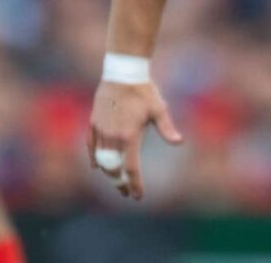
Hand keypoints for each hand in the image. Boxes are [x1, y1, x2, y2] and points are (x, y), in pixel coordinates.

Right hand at [86, 80, 183, 199]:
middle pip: (114, 168)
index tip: (138, 195)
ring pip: (101, 160)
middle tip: (127, 193)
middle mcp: (112, 136)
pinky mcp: (93, 123)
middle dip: (120, 183)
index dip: (135, 183)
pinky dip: (94, 158)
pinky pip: (91, 146)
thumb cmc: (144, 91)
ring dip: (109, 173)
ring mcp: (101, 130)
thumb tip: (179, 142)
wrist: (122, 73)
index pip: (131, 167)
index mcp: (130, 135)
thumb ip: (167, 128)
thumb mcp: (159, 109)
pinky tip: (97, 167)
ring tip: (116, 182)